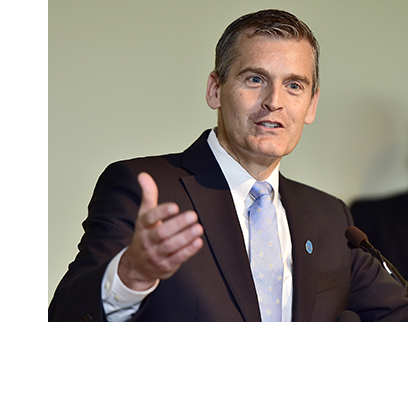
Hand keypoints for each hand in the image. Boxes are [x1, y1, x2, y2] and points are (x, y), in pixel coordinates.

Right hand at [118, 172, 203, 290]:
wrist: (136, 265)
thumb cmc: (144, 235)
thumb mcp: (144, 215)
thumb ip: (148, 195)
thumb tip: (143, 175)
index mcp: (142, 226)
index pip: (150, 217)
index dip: (162, 212)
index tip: (174, 206)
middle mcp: (147, 240)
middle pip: (162, 232)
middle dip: (178, 224)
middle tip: (193, 215)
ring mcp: (156, 254)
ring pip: (170, 246)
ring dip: (185, 237)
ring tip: (198, 228)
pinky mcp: (166, 265)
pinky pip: (177, 258)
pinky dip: (188, 251)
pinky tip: (198, 242)